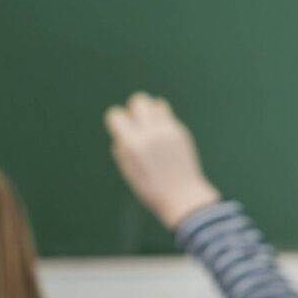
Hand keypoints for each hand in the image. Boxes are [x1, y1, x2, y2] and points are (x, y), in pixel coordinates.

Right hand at [105, 93, 219, 228]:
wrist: (182, 196)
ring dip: (149, 112)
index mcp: (133, 144)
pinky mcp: (181, 132)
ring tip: (150, 129)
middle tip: (136, 126)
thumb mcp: (128, 171)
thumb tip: (121, 133)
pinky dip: (162, 122)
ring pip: (155, 103)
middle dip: (134, 111)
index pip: (116, 115)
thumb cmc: (150, 188)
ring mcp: (168, 130)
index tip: (119, 132)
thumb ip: (122, 148)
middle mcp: (150, 133)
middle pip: (138, 101)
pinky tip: (163, 138)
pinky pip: (167, 116)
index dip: (115, 123)